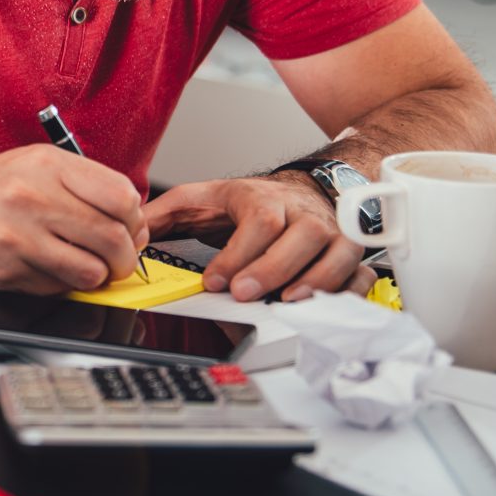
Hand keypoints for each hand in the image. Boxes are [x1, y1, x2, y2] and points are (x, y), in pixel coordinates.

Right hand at [0, 146, 148, 293]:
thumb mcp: (35, 167)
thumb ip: (84, 185)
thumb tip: (133, 219)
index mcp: (47, 164)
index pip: (120, 196)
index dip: (134, 220)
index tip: (130, 229)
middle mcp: (32, 196)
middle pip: (112, 237)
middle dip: (124, 257)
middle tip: (118, 260)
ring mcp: (18, 235)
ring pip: (92, 271)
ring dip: (96, 276)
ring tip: (84, 267)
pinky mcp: (7, 269)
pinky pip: (59, 288)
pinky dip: (62, 285)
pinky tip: (47, 269)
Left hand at [143, 173, 375, 302]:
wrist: (303, 190)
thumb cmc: (252, 201)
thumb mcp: (203, 199)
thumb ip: (165, 214)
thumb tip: (135, 232)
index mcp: (264, 199)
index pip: (258, 221)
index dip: (238, 252)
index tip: (215, 280)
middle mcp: (302, 214)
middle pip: (299, 236)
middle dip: (272, 268)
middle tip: (244, 293)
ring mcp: (331, 233)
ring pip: (336, 253)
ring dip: (315, 280)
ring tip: (289, 302)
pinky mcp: (350, 253)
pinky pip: (361, 272)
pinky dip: (351, 290)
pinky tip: (328, 305)